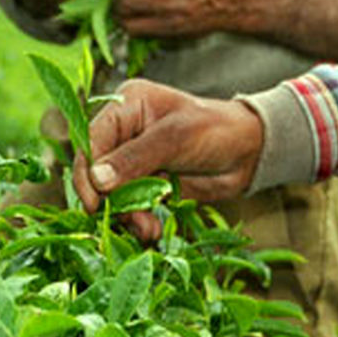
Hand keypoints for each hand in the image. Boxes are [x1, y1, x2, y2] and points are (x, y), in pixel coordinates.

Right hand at [72, 79, 262, 215]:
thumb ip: (135, 158)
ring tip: (147, 230)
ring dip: (125, 215)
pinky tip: (151, 230)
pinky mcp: (144, 182)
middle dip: (108, 199)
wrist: (250, 153)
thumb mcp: (176, 138)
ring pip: (110, 192)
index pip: (91, 139)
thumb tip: (97, 179)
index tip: (94, 203)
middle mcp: (123, 131)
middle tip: (128, 221)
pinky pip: (128, 205)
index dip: (86, 172)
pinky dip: (136, 220)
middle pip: (95, 170)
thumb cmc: (217, 130)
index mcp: (125, 106)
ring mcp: (133, 158)